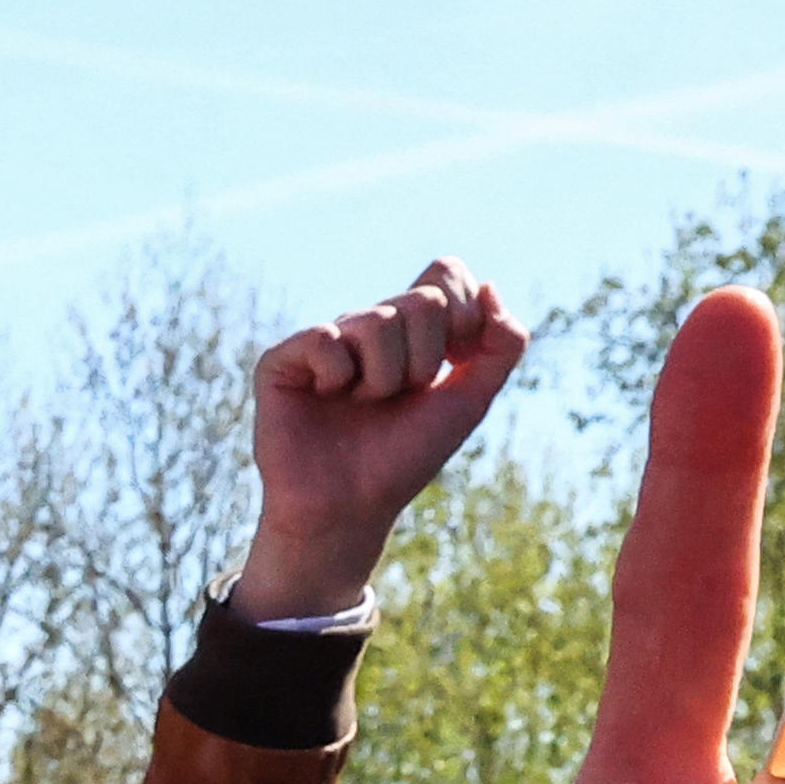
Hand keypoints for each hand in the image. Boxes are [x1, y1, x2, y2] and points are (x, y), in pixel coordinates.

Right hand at [225, 260, 526, 619]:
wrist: (350, 508)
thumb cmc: (405, 457)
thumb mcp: (471, 401)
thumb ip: (502, 345)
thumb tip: (489, 285)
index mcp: (411, 329)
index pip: (446, 275)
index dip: (463, 317)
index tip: (452, 366)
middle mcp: (367, 326)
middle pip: (423, 301)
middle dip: (426, 361)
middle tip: (400, 397)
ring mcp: (326, 339)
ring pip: (379, 322)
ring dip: (385, 379)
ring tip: (363, 405)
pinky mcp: (282, 360)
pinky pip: (326, 339)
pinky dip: (338, 377)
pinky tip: (326, 398)